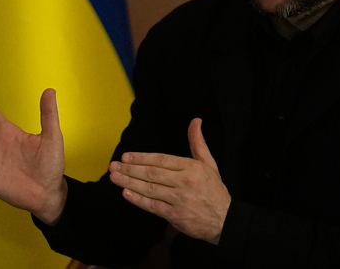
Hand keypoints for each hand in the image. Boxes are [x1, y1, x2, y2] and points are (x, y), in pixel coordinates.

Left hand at [108, 118, 230, 243]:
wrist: (225, 220)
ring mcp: (180, 200)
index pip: (161, 160)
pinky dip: (139, 200)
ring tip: (114, 178)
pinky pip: (154, 207)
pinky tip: (126, 193)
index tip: (126, 156)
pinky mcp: (176, 216)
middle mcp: (185, 182)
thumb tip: (195, 121)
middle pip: (153, 173)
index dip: (142, 158)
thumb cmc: (214, 190)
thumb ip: (198, 142)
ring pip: (150, 189)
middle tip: (114, 166)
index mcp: (191, 168)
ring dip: (129, 183)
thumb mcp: (209, 163)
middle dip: (130, 169)